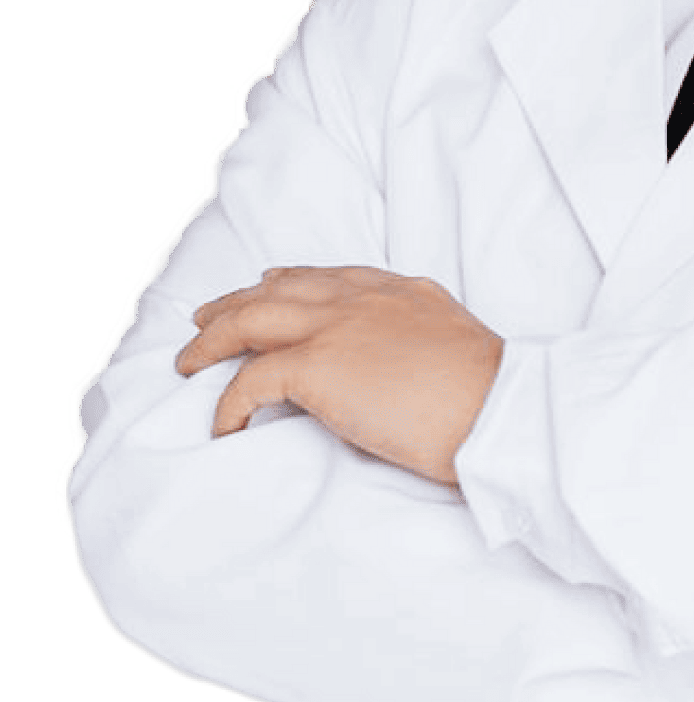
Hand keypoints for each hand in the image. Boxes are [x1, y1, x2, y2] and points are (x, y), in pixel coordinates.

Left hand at [177, 267, 502, 485]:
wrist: (496, 408)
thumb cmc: (490, 392)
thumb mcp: (454, 340)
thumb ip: (417, 334)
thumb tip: (399, 358)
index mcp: (398, 290)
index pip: (328, 276)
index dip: (289, 281)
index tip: (267, 286)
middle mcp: (361, 298)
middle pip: (278, 290)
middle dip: (235, 303)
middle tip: (205, 318)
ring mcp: (334, 328)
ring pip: (250, 321)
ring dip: (213, 341)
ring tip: (189, 362)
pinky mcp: (316, 368)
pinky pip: (250, 380)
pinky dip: (228, 403)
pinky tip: (222, 424)